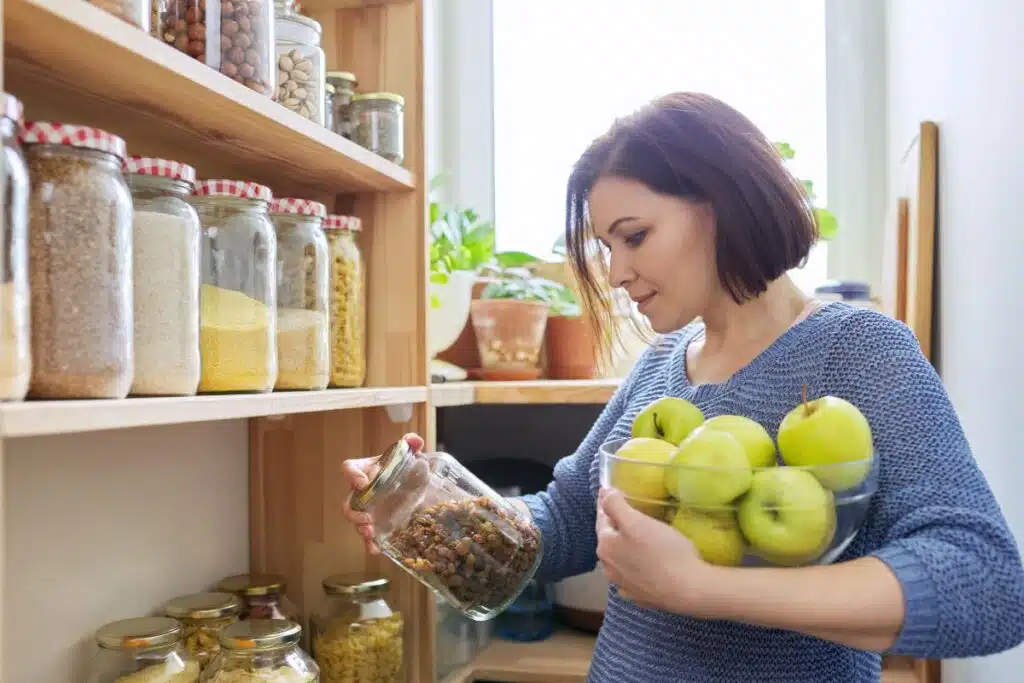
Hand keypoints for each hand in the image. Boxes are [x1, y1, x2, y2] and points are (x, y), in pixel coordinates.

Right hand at [343, 433, 425, 554]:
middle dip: (353, 512)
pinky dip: (370, 544)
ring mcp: (368, 509)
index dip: (352, 475)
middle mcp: (362, 492)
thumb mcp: (410, 455)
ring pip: (356, 521)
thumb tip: (413, 440)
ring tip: (370, 533)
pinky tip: (376, 550)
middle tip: (366, 518)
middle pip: (348, 502)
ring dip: (360, 529)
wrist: (416, 486)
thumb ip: (410, 444)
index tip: (363, 482)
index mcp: (366, 470)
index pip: (349, 468)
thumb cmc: (406, 467)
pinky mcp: (377, 524)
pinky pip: (369, 536)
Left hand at [596, 487, 711, 613]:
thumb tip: (604, 494)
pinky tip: (644, 563)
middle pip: (609, 540)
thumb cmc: (663, 551)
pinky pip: (634, 575)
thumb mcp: (637, 521)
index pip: (602, 518)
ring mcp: (623, 585)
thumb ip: (615, 506)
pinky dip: (635, 566)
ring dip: (624, 547)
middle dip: (615, 525)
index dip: (606, 503)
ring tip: (636, 537)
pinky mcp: (640, 597)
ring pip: (620, 559)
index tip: (608, 491)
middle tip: (625, 513)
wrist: (688, 590)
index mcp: (605, 547)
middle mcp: (609, 568)